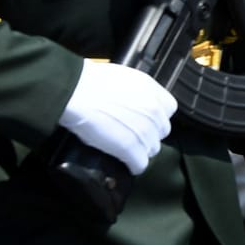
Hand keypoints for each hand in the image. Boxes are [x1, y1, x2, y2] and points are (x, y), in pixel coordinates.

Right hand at [59, 60, 175, 175]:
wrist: (75, 92)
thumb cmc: (90, 82)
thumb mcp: (125, 78)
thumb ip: (138, 92)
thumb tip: (135, 102)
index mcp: (154, 92)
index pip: (169, 110)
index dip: (155, 117)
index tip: (144, 120)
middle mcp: (154, 111)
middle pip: (161, 132)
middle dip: (148, 135)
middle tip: (130, 135)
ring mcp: (144, 130)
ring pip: (152, 149)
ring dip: (139, 151)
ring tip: (124, 149)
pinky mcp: (130, 148)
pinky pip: (140, 164)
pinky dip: (133, 166)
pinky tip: (125, 164)